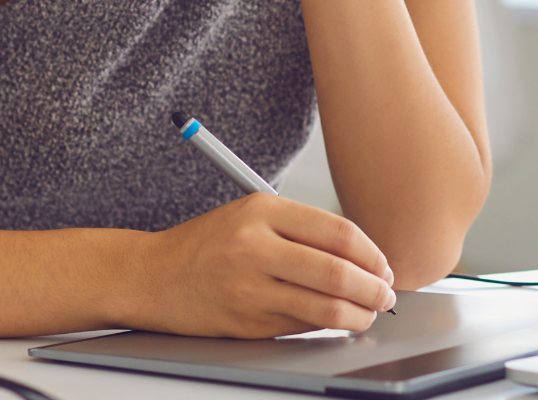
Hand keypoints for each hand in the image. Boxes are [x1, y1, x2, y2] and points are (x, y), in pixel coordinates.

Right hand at [124, 194, 397, 337]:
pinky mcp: (246, 322)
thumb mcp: (252, 215)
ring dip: (358, 314)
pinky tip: (337, 320)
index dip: (372, 254)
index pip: (338, 233)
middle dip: (373, 288)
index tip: (385, 266)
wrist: (151, 275)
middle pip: (336, 272)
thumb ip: (302, 229)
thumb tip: (361, 256)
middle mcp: (256, 247)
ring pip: (324, 307)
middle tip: (387, 294)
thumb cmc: (207, 244)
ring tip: (369, 313)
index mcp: (263, 211)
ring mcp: (249, 288)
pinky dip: (327, 325)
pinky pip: (301, 326)